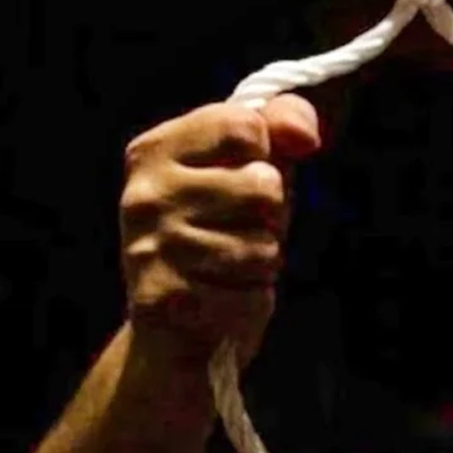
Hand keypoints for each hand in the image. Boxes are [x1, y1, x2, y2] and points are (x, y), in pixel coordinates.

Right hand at [119, 95, 320, 364]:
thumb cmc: (223, 232)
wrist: (180, 326)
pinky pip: (254, 284)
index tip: (242, 177)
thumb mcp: (251, 166)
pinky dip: (252, 292)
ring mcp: (152, 247)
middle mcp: (146, 195)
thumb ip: (280, 127)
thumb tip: (306, 134)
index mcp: (155, 151)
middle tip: (240, 230)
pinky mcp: (169, 297)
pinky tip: (223, 292)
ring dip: (264, 256)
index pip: (245, 126)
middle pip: (264, 185)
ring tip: (231, 263)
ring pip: (264, 240)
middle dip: (271, 214)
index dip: (267, 156)